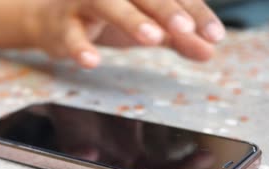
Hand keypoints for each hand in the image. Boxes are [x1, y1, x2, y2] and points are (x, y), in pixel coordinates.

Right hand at [26, 0, 225, 67]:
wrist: (53, 20)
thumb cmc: (105, 18)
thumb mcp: (146, 26)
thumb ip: (177, 38)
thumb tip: (210, 51)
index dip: (195, 13)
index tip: (215, 36)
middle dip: (166, 9)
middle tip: (187, 29)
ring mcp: (85, 1)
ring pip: (108, 4)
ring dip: (131, 20)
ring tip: (154, 39)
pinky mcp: (63, 23)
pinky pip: (71, 34)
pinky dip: (80, 46)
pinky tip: (92, 62)